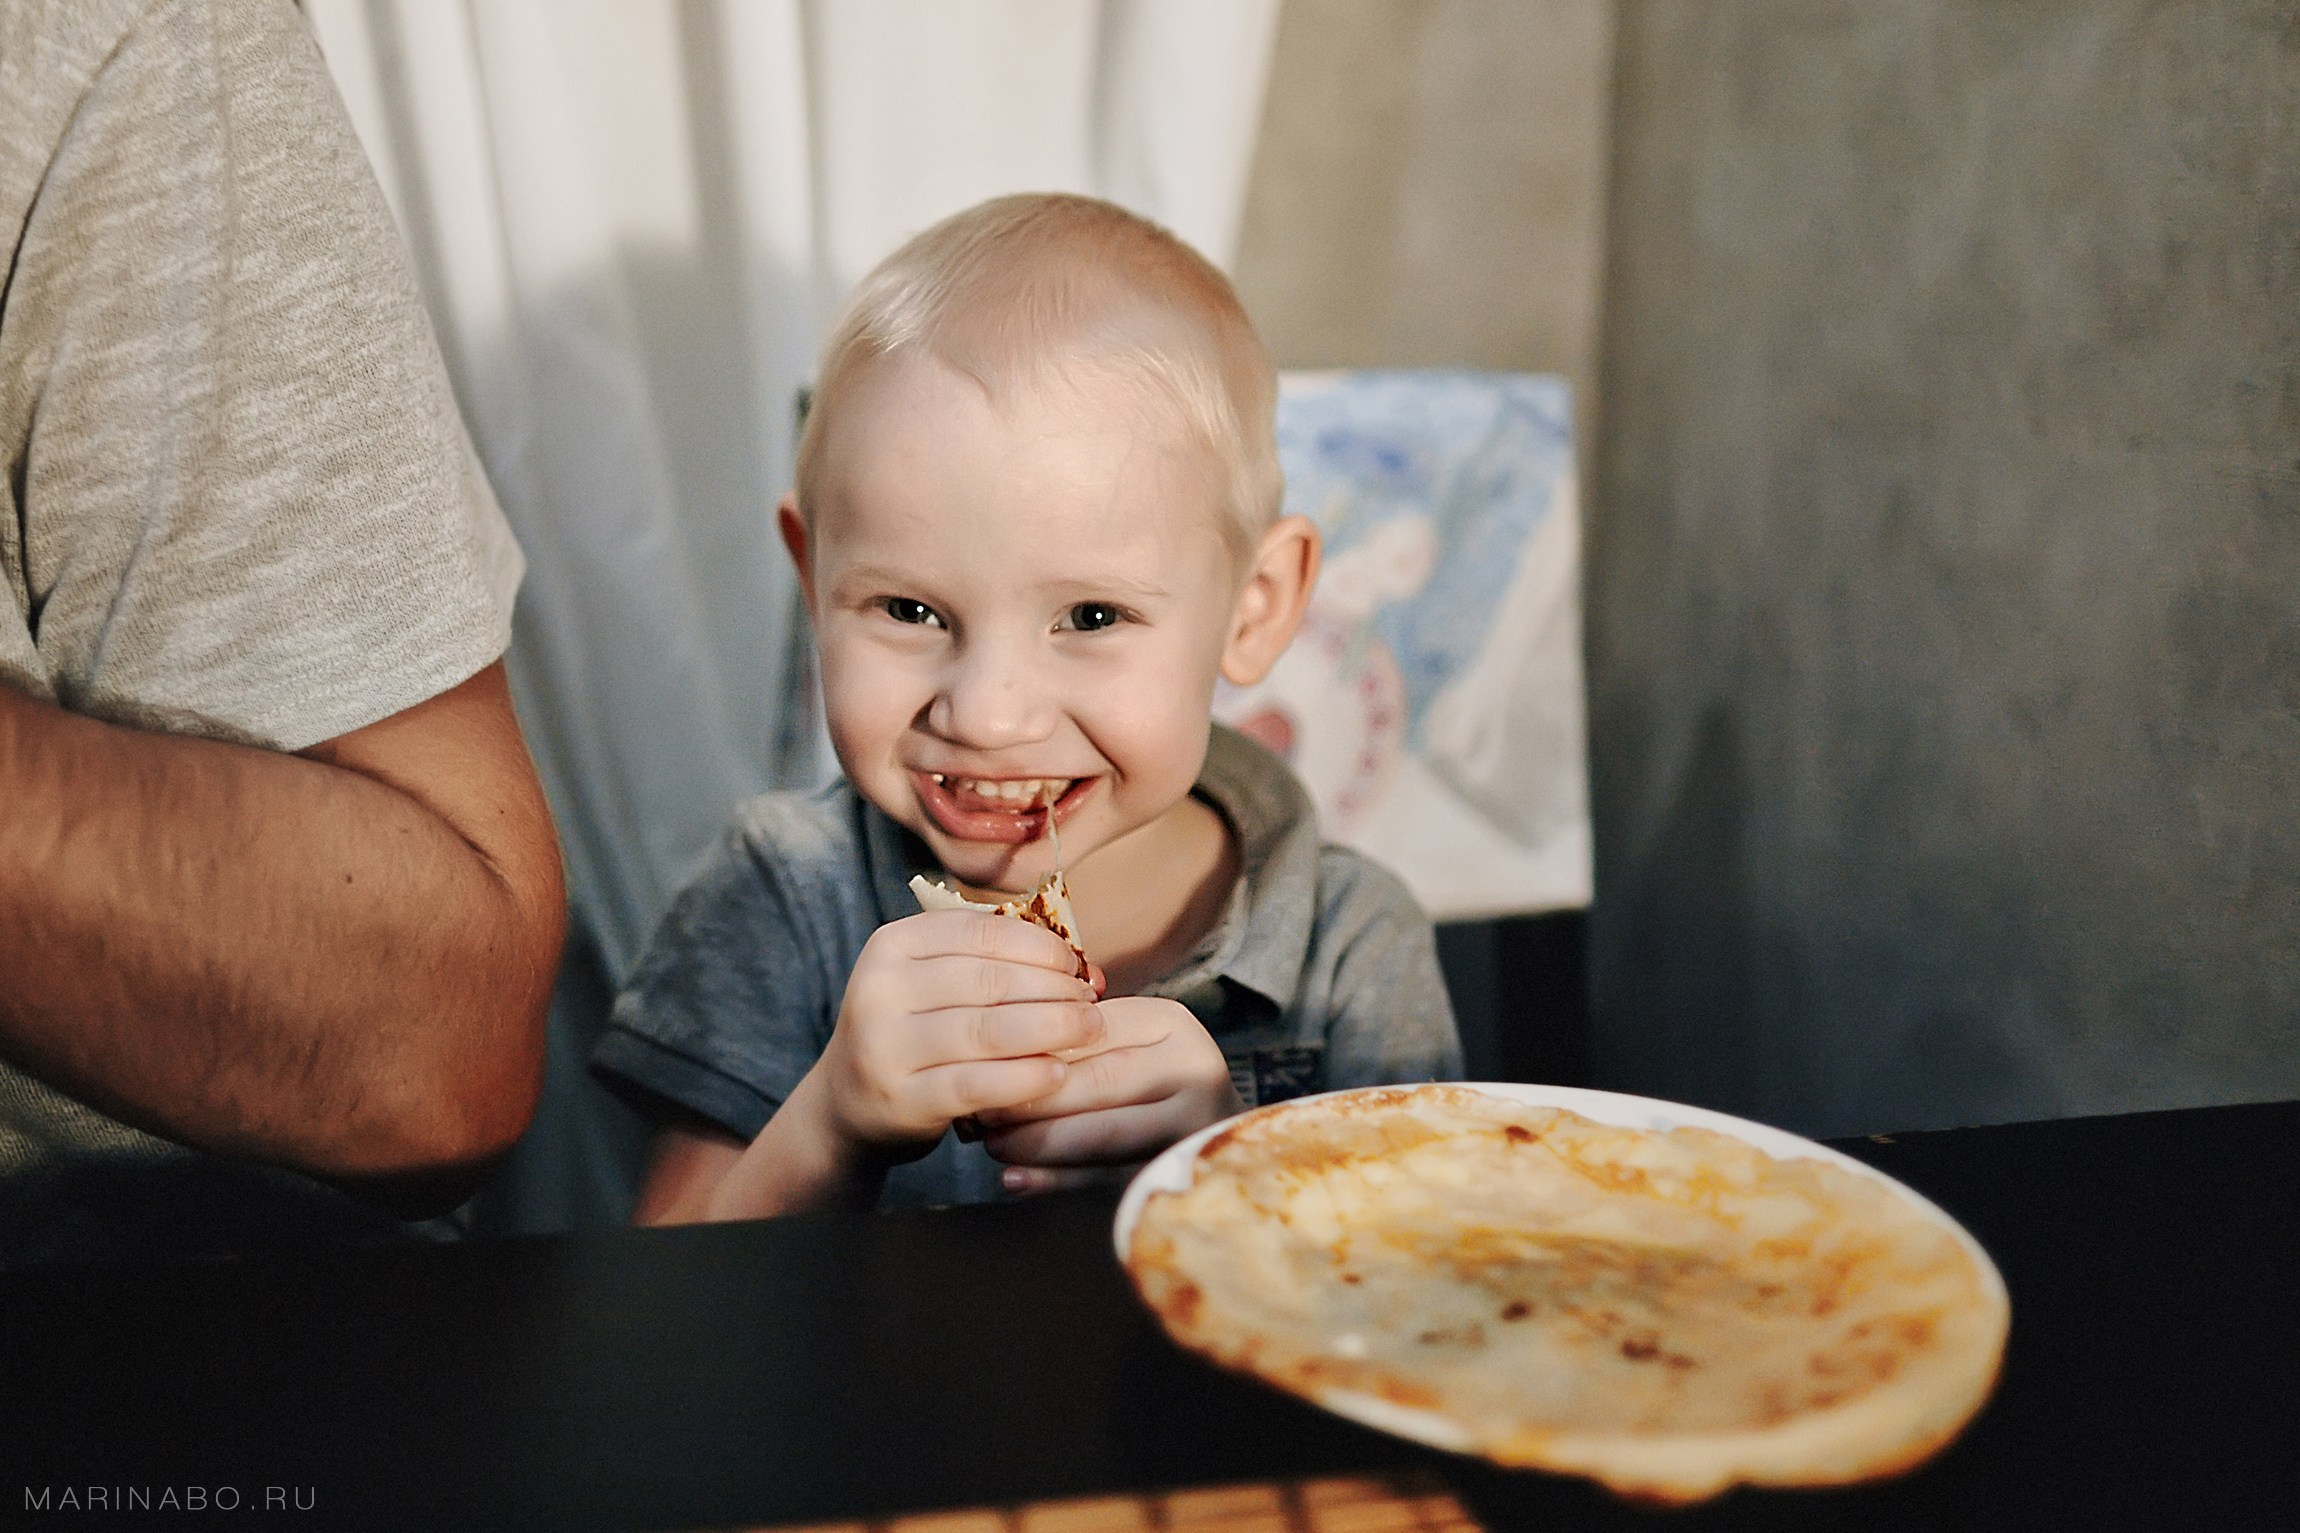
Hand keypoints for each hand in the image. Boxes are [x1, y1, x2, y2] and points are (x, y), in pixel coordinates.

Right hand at [804, 910, 1104, 1166]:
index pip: (981, 932)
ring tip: (1090, 1031)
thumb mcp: (933, 984)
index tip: (1076, 965)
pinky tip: (1058, 1075)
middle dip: (1053, 989)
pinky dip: (1024, 1078)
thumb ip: (992, 965)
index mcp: (893, 944)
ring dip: (1050, 1029)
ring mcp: (885, 1046)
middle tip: (1092, 1003)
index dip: (1039, 946)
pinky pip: (975, 1084)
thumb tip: (1080, 965)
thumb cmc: (914, 1033)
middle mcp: (880, 989)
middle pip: (989, 980)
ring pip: (986, 1030)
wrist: (848, 1104)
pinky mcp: (900, 1099)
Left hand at [975, 996, 1242, 1193]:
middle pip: (1097, 1082)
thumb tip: (993, 1057)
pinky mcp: (1182, 1169)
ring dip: (1036, 1144)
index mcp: (1171, 1023)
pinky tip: (1017, 1181)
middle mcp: (1193, 1066)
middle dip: (1027, 1101)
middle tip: (976, 1115)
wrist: (1224, 1139)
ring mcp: (1196, 1122)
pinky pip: (1110, 1177)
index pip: (1089, 1033)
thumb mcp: (1127, 1045)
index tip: (977, 1066)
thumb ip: (1077, 1043)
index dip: (1029, 1052)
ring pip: (1102, 1133)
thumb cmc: (1154, 1083)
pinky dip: (1058, 1181)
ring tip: (990, 1148)